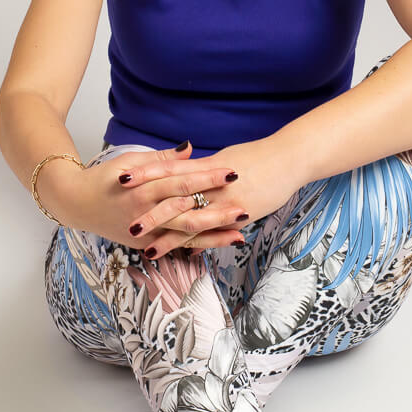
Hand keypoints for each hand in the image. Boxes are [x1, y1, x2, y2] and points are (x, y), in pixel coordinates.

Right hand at [69, 143, 245, 253]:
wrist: (75, 204)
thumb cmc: (105, 178)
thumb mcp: (130, 162)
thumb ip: (162, 159)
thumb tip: (190, 148)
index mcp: (143, 188)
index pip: (181, 181)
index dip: (208, 177)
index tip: (232, 172)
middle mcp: (145, 213)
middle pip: (187, 212)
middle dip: (217, 211)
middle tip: (245, 207)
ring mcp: (145, 233)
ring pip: (184, 234)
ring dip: (214, 234)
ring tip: (240, 233)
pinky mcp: (145, 246)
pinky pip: (177, 246)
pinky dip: (199, 245)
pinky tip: (220, 243)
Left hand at [122, 136, 301, 260]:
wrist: (289, 158)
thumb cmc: (258, 156)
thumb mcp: (226, 157)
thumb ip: (203, 166)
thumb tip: (184, 163)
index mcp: (206, 165)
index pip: (168, 168)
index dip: (145, 174)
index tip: (121, 179)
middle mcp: (213, 184)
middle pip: (174, 198)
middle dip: (151, 214)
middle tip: (128, 225)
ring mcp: (226, 200)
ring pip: (191, 221)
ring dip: (170, 238)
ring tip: (149, 250)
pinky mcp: (240, 213)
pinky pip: (216, 231)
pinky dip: (200, 243)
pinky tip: (188, 254)